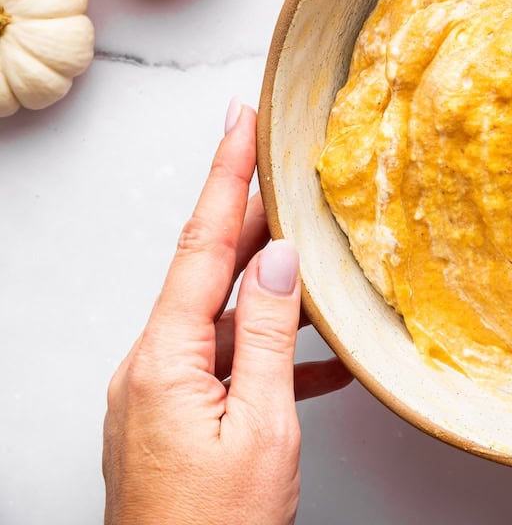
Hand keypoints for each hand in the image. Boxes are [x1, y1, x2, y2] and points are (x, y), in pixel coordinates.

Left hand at [102, 100, 352, 524]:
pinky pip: (230, 363)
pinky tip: (321, 357)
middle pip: (207, 270)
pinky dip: (274, 351)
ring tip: (316, 256)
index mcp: (165, 359)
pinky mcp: (179, 416)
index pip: (201, 245)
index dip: (225, 176)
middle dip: (250, 216)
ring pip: (224, 315)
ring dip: (271, 287)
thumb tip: (277, 259)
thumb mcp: (261, 427)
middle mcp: (153, 365)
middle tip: (282, 164)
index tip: (240, 121)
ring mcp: (163, 391)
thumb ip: (267, 334)